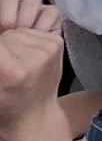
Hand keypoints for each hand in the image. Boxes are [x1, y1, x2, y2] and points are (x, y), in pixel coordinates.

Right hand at [0, 0, 64, 138]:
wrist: (34, 116)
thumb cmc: (5, 104)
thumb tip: (3, 33)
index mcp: (12, 72)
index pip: (1, 39)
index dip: (0, 38)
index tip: (3, 42)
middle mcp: (35, 57)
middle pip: (6, 31)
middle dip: (1, 39)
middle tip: (5, 59)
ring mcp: (49, 48)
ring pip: (20, 26)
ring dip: (12, 36)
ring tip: (12, 54)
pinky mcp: (57, 42)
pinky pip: (35, 25)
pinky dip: (27, 34)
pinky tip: (26, 49)